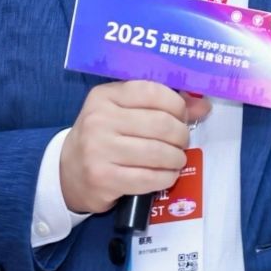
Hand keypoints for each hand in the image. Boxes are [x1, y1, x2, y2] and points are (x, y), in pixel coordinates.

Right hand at [58, 82, 210, 215]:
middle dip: (181, 135)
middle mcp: (99, 120)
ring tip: (176, 159)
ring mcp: (99, 150)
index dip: (177, 105)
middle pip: (161, 124)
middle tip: (182, 142)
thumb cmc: (103, 136)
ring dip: (176, 158)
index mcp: (105, 96)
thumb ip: (161, 104)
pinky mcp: (104, 179)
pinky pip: (149, 178)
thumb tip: (203, 105)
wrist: (67, 173)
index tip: (182, 116)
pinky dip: (166, 177)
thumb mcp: (124, 112)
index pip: (153, 92)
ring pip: (158, 152)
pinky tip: (166, 175)